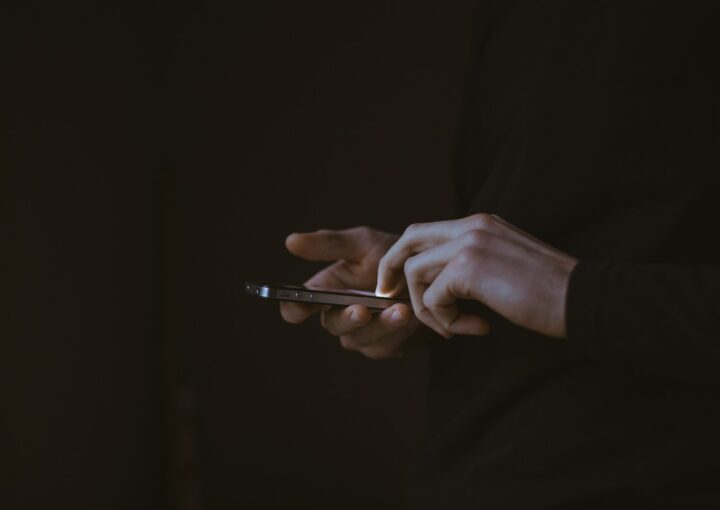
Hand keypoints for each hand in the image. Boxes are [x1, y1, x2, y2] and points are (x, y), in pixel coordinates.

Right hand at [281, 226, 421, 358]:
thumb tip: (290, 241)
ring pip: (362, 338)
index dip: (294, 309)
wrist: (431, 273)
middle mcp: (339, 316)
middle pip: (333, 325)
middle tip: (362, 311)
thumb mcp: (363, 243)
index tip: (300, 307)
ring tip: (401, 309)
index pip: (298, 307)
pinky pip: (388, 345)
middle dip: (348, 318)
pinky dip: (401, 331)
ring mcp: (362, 335)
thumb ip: (330, 244)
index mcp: (325, 291)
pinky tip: (414, 316)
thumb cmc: (392, 255)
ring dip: (382, 325)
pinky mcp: (386, 346)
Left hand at [376, 214, 577, 338]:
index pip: (424, 231)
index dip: (404, 257)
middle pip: (408, 240)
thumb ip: (472, 264)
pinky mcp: (469, 268)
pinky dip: (445, 321)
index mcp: (480, 224)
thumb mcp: (504, 265)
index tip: (397, 284)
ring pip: (415, 272)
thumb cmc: (549, 292)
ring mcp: (469, 243)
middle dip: (391, 270)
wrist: (582, 299)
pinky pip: (433, 297)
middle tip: (389, 297)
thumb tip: (440, 284)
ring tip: (453, 327)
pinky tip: (475, 328)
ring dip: (427, 308)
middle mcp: (471, 226)